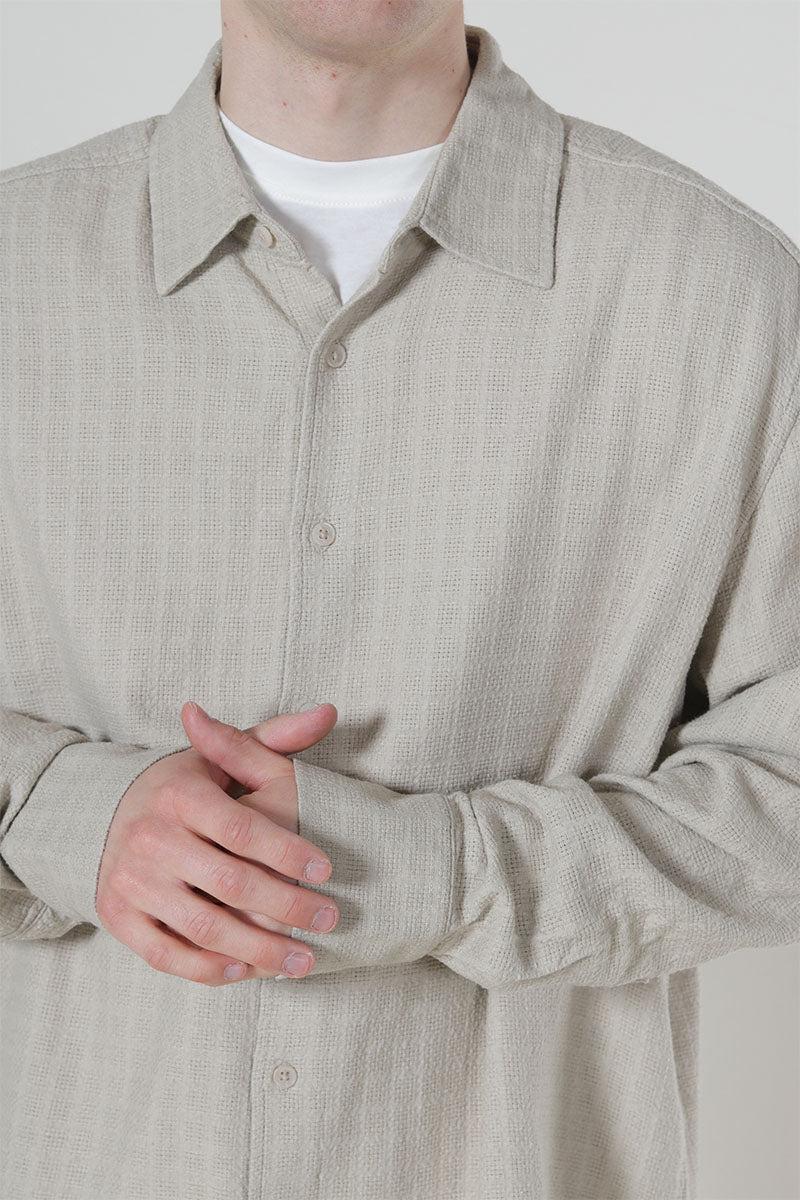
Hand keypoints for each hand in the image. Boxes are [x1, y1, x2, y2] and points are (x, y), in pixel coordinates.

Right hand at [95, 702, 338, 986]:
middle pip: (231, 883)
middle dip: (288, 907)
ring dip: (261, 951)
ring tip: (304, 960)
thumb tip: (329, 713)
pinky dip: (211, 968)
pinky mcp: (117, 916)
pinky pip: (168, 955)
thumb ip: (276, 738)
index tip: (327, 870)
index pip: (242, 829)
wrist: (104, 815)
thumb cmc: (183, 788)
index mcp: (179, 795)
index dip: (288, 852)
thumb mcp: (221, 758)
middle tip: (329, 919)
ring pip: (205, 927)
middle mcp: (150, 838)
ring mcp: (131, 881)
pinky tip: (249, 971)